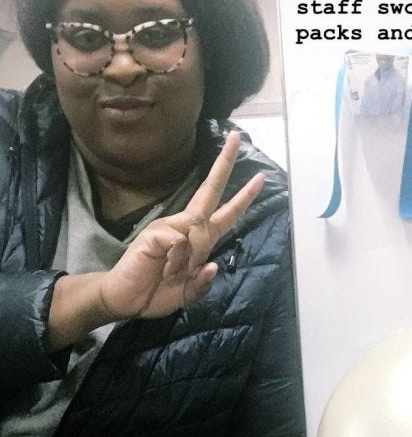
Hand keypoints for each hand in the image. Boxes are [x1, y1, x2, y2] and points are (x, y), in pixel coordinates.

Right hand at [98, 132, 263, 319]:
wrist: (126, 300)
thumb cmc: (156, 292)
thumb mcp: (189, 293)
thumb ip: (203, 283)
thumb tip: (212, 265)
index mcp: (198, 239)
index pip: (225, 213)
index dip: (243, 197)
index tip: (260, 178)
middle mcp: (185, 226)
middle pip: (209, 191)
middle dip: (224, 165)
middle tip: (235, 137)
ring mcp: (168, 227)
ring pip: (198, 226)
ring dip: (196, 254)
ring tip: (177, 272)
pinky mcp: (154, 233)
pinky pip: (179, 241)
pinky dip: (177, 261)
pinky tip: (164, 269)